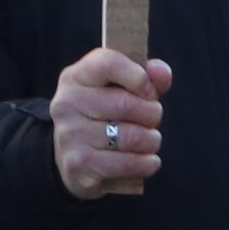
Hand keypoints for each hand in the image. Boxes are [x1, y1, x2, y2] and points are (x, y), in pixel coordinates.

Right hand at [50, 48, 171, 198]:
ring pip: (131, 137)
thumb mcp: (123, 90)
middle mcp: (66, 104)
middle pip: (126, 104)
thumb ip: (147, 76)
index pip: (108, 64)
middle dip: (152, 114)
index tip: (150, 91)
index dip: (139, 77)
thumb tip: (162, 72)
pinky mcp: (78, 165)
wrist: (78, 161)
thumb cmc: (107, 117)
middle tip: (152, 120)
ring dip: (151, 141)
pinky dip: (147, 163)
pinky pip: (127, 163)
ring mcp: (69, 136)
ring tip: (149, 141)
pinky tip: (148, 161)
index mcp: (75, 77)